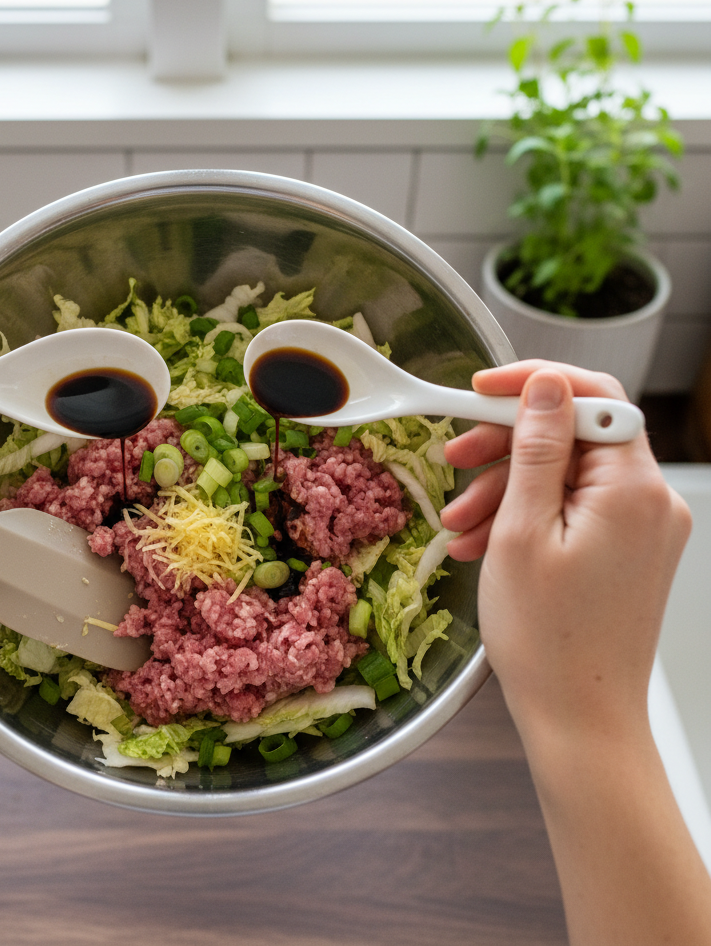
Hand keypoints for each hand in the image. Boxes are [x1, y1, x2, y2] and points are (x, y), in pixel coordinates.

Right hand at [439, 361, 690, 737]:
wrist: (580, 719)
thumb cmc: (547, 639)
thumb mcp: (522, 531)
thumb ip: (536, 449)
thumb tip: (545, 385)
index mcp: (632, 490)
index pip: (593, 398)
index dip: (533, 385)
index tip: (480, 390)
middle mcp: (650, 502)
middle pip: (574, 437)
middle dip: (507, 446)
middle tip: (453, 461)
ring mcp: (642, 529)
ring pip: (566, 476)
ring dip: (506, 490)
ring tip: (459, 525)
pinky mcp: (628, 552)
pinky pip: (573, 511)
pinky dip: (527, 518)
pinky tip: (484, 544)